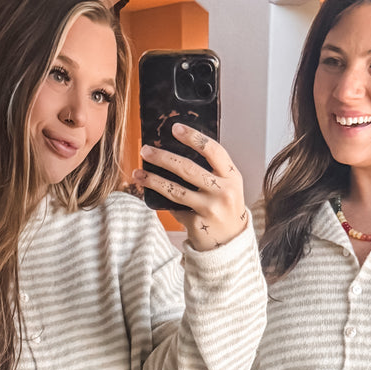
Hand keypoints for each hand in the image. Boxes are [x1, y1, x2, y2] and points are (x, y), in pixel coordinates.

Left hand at [133, 124, 249, 251]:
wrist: (231, 240)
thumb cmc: (225, 206)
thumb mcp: (227, 185)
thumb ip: (211, 170)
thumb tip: (176, 150)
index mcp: (232, 176)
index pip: (213, 150)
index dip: (193, 137)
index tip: (175, 128)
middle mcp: (223, 191)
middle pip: (188, 169)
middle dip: (163, 158)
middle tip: (146, 150)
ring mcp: (210, 209)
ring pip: (176, 190)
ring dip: (154, 179)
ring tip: (138, 172)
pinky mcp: (198, 224)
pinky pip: (175, 208)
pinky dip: (162, 199)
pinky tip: (150, 192)